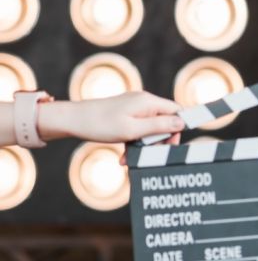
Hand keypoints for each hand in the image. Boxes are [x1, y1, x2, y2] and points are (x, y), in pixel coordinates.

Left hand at [41, 92, 183, 142]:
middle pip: (165, 122)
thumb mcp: (133, 130)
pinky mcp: (126, 113)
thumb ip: (159, 126)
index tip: (169, 146)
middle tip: (147, 155)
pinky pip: (139, 128)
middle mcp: (144, 101)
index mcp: (148, 102)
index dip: (178, 129)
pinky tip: (123, 155)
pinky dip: (134, 142)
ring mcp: (134, 107)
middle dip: (158, 141)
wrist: (72, 120)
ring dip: (144, 145)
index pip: (177, 111)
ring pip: (151, 128)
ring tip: (129, 158)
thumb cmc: (101, 124)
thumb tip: (182, 123)